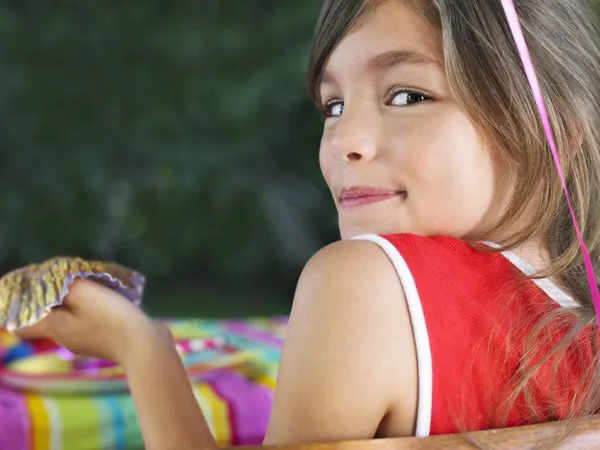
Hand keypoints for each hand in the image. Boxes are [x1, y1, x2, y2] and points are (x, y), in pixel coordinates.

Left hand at [14, 279, 166, 365]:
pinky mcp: (109, 340)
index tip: (33, 291)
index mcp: (55, 328)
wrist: (145, 346)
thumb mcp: (83, 294)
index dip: (22, 309)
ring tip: (94, 283)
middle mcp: (67, 338)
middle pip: (51, 317)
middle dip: (55, 297)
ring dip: (80, 301)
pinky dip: (97, 308)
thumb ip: (62, 285)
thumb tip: (52, 282)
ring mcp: (89, 341)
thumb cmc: (110, 319)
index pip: (23, 326)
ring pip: (74, 317)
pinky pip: (95, 320)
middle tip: (66, 278)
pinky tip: (112, 297)